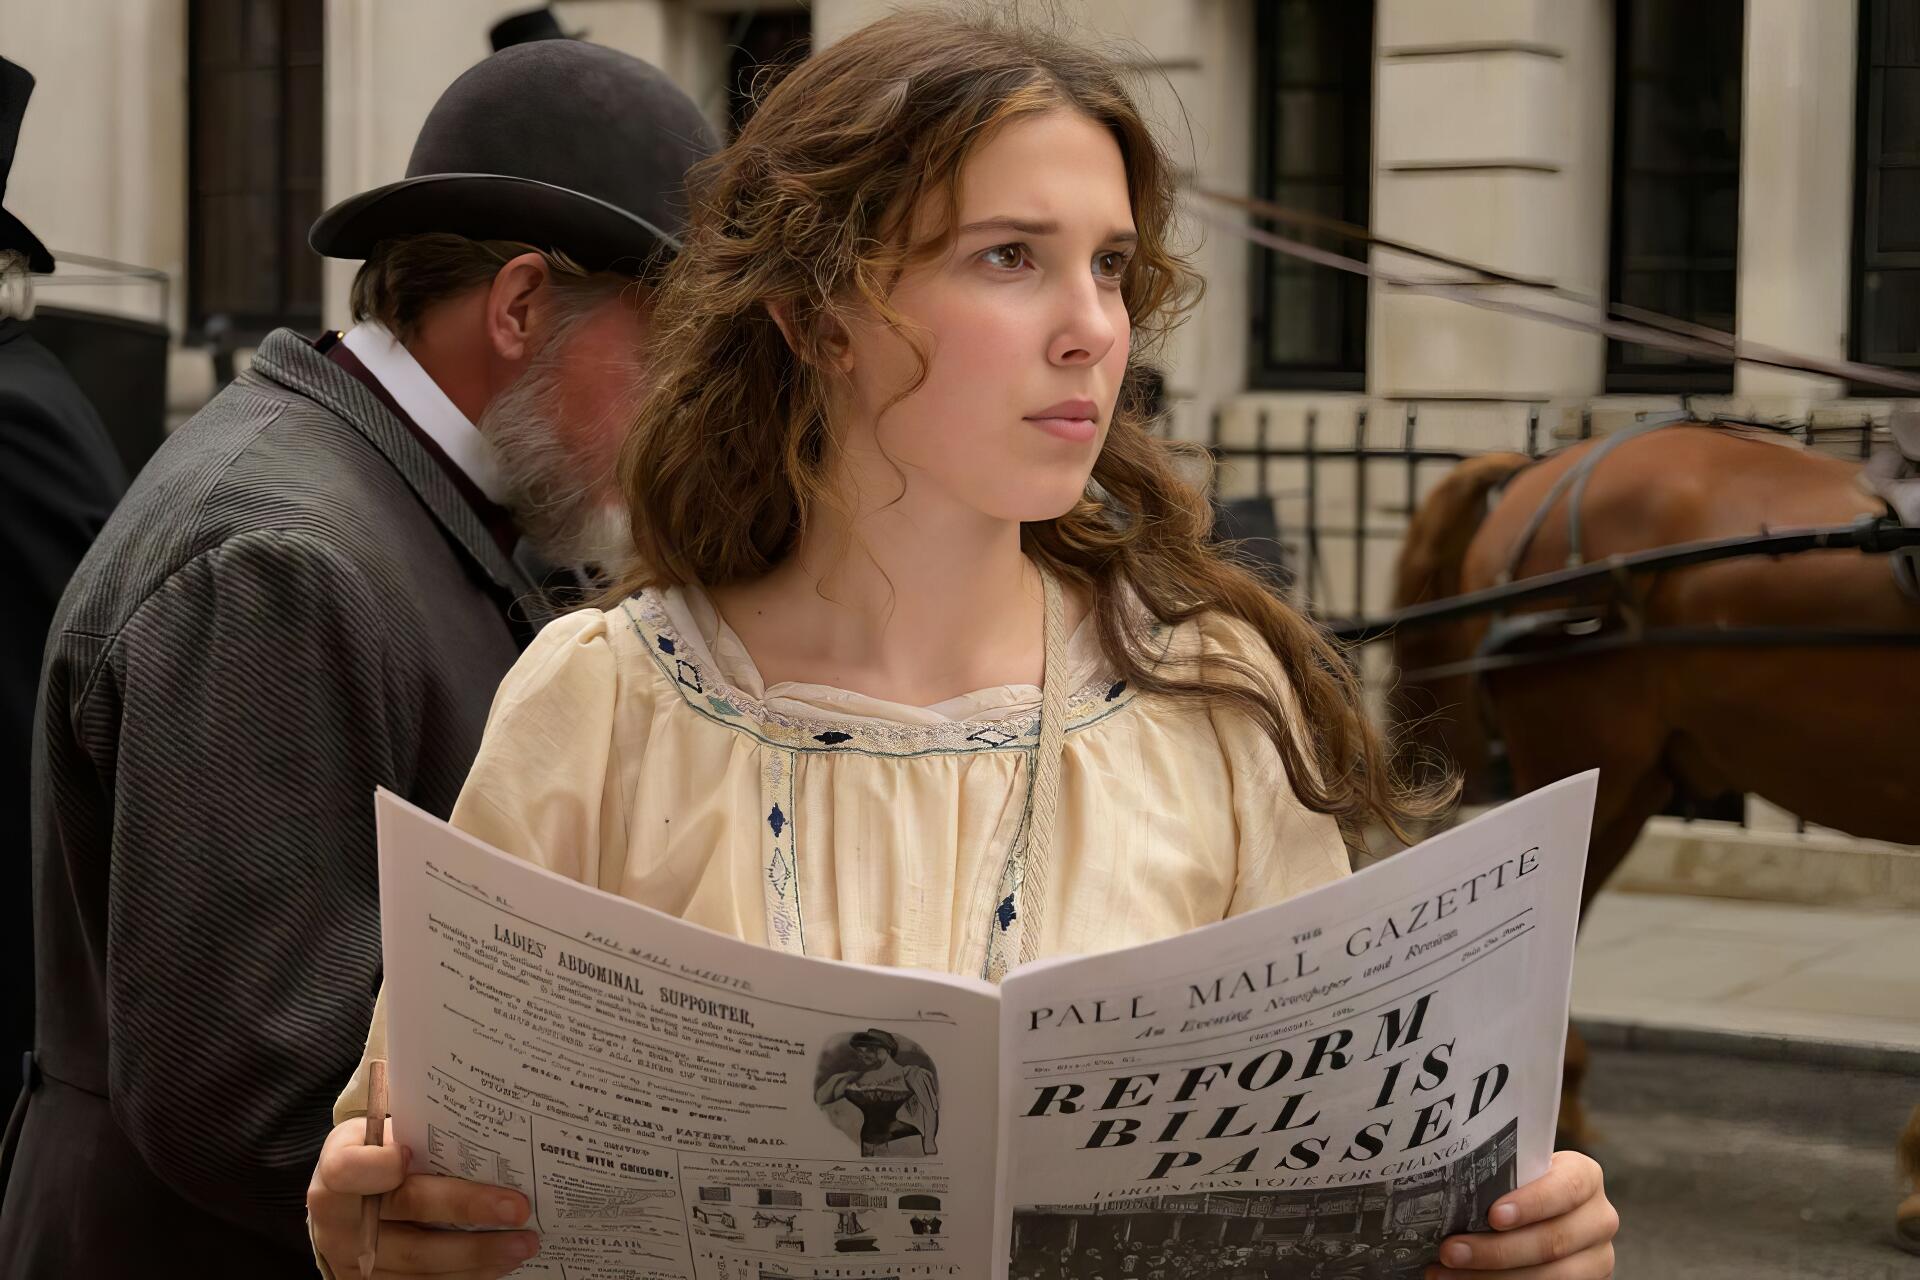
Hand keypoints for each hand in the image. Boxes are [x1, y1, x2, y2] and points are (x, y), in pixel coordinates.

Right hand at [308, 1116, 541, 1277]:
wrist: (345, 1209)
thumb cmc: (375, 1159)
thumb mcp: (378, 1136)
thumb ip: (411, 1131)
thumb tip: (479, 1121)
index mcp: (335, 1172)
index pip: (349, 1169)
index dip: (380, 1165)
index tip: (412, 1154)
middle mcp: (338, 1222)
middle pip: (405, 1212)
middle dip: (466, 1207)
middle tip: (517, 1208)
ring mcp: (355, 1261)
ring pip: (420, 1260)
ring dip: (479, 1253)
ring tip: (523, 1242)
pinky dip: (468, 1274)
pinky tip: (501, 1263)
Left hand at [1426, 1150, 1615, 1277]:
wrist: (1541, 1216)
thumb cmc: (1517, 1189)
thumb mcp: (1517, 1177)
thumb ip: (1499, 1179)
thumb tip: (1444, 1191)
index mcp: (1584, 1179)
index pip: (1566, 1188)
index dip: (1531, 1204)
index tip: (1493, 1216)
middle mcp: (1599, 1219)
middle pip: (1552, 1241)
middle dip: (1495, 1250)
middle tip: (1450, 1251)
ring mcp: (1597, 1258)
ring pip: (1550, 1277)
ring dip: (1492, 1278)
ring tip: (1446, 1274)